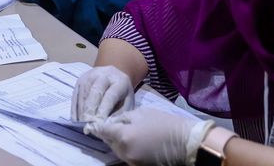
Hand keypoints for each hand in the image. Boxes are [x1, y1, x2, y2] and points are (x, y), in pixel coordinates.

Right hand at [72, 65, 135, 121]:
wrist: (115, 76)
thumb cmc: (122, 95)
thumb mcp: (127, 103)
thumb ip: (118, 114)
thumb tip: (106, 126)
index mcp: (119, 81)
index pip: (110, 96)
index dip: (103, 110)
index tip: (99, 124)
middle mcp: (104, 75)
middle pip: (95, 92)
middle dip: (90, 110)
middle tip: (88, 125)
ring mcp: (90, 76)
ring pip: (84, 93)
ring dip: (82, 110)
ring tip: (82, 124)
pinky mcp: (80, 80)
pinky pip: (76, 95)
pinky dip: (75, 108)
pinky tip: (76, 119)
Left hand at [85, 106, 212, 165]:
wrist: (184, 141)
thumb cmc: (163, 123)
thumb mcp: (141, 113)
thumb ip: (123, 118)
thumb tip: (111, 123)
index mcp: (123, 136)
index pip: (102, 131)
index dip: (95, 127)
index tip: (90, 124)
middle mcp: (124, 151)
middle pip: (108, 142)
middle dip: (108, 134)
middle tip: (111, 125)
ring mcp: (131, 161)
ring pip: (116, 150)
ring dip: (117, 142)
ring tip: (124, 132)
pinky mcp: (138, 165)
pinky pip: (126, 156)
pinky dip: (126, 148)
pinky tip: (133, 140)